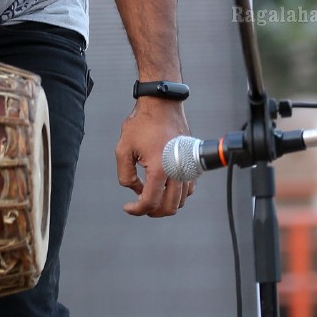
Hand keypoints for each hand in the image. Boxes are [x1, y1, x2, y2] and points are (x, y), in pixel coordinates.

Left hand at [116, 99, 193, 216]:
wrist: (162, 105)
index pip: (150, 202)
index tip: (128, 207)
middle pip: (169, 207)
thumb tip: (135, 190)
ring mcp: (188, 168)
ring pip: (181, 201)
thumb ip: (125, 175)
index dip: (137, 210)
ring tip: (150, 196)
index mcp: (160, 169)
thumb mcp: (123, 149)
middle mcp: (178, 171)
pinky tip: (163, 188)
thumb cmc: (143, 123)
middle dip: (152, 211)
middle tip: (140, 205)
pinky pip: (188, 190)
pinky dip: (176, 195)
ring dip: (165, 204)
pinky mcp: (192, 164)